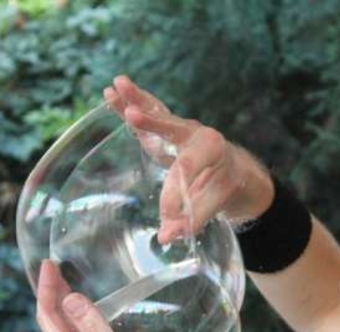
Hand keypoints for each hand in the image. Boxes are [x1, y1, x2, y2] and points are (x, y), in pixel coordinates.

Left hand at [35, 259, 171, 331]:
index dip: (46, 289)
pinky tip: (85, 314)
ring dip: (60, 305)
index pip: (48, 317)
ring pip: (62, 331)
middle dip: (50, 293)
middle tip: (54, 267)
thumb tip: (70, 299)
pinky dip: (74, 319)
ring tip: (65, 283)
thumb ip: (93, 328)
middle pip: (51, 322)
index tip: (48, 265)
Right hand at [103, 75, 274, 244]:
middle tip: (134, 117)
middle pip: (171, 127)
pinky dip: (129, 103)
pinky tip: (109, 93)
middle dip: (152, 123)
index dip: (175, 194)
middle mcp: (196, 133)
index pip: (188, 169)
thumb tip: (166, 236)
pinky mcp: (165, 128)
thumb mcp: (215, 204)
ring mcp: (179, 128)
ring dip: (135, 100)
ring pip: (156, 113)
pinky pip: (147, 113)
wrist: (231, 170)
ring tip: (115, 87)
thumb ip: (193, 219)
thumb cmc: (223, 186)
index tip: (168, 219)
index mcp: (214, 150)